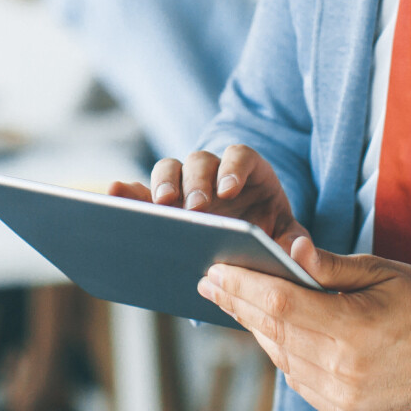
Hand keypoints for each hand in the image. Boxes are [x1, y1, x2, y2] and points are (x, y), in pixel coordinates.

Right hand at [107, 144, 307, 255]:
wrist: (250, 244)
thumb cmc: (271, 233)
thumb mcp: (288, 236)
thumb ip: (297, 243)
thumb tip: (296, 253)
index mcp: (249, 172)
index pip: (240, 157)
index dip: (233, 168)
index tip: (229, 190)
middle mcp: (213, 172)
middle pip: (200, 162)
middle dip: (196, 183)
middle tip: (195, 208)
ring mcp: (185, 184)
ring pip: (169, 169)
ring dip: (162, 185)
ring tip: (160, 208)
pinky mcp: (162, 202)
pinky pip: (141, 192)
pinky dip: (128, 192)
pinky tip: (114, 198)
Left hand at [198, 240, 410, 410]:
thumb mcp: (380, 269)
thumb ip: (330, 264)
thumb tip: (289, 247)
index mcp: (353, 330)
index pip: (280, 305)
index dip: (243, 287)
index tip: (215, 270)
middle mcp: (343, 370)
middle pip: (273, 332)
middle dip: (239, 304)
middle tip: (210, 282)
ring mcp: (342, 397)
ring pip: (281, 358)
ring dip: (256, 328)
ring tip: (235, 301)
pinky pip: (297, 379)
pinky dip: (282, 353)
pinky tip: (271, 330)